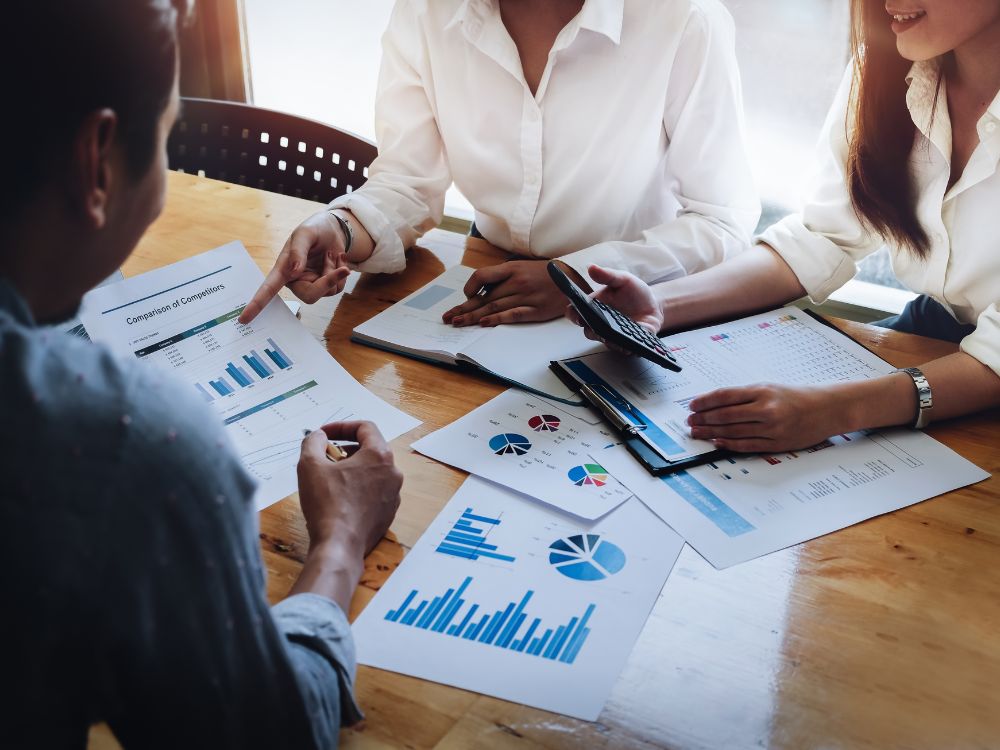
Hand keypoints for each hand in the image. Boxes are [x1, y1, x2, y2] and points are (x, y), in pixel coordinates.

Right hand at [238, 210, 351, 323]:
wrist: (332, 230)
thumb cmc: (313, 230)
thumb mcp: (304, 234)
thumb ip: (299, 251)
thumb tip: (295, 271)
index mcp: (284, 269)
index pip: (268, 289)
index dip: (257, 304)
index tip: (244, 318)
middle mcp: (296, 280)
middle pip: (310, 295)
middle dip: (328, 282)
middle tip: (341, 268)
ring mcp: (312, 284)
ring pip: (328, 291)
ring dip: (335, 271)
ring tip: (330, 255)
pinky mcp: (326, 285)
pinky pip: (338, 287)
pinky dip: (342, 272)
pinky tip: (336, 259)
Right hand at [296, 421, 402, 554]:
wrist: (340, 546)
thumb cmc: (327, 503)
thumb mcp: (310, 465)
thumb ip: (313, 441)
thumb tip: (319, 436)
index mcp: (379, 456)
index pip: (365, 427)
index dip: (341, 426)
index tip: (323, 434)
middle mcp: (393, 473)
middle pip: (370, 449)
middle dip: (346, 448)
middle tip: (325, 456)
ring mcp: (394, 495)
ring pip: (373, 472)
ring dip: (352, 469)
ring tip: (330, 478)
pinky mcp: (388, 513)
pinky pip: (374, 492)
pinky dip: (358, 488)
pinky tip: (339, 498)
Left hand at [441, 260, 566, 325]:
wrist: (573, 279)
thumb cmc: (545, 274)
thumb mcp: (523, 267)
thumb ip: (504, 276)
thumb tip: (483, 291)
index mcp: (512, 269)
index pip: (483, 276)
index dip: (470, 288)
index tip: (465, 297)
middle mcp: (517, 282)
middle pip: (485, 297)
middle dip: (464, 308)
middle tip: (449, 317)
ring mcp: (526, 296)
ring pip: (494, 307)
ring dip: (474, 316)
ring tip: (459, 323)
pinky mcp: (536, 310)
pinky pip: (513, 315)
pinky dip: (497, 319)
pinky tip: (484, 323)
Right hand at [566, 265, 663, 348]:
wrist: (653, 304)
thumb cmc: (634, 292)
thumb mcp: (622, 279)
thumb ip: (607, 275)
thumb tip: (591, 267)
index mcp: (594, 308)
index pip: (576, 313)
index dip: (573, 315)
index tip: (577, 315)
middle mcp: (600, 324)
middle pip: (588, 331)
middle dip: (592, 331)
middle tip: (597, 327)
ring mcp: (613, 335)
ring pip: (605, 342)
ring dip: (609, 341)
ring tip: (615, 337)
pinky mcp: (627, 343)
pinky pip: (623, 349)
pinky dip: (626, 347)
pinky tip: (630, 343)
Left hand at [687, 383, 845, 452]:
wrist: (827, 409)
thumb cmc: (795, 397)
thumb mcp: (769, 387)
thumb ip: (744, 396)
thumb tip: (714, 403)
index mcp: (762, 391)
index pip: (725, 396)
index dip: (704, 402)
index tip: (692, 406)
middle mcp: (766, 409)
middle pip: (725, 415)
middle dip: (703, 419)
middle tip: (690, 422)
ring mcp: (772, 428)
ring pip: (733, 431)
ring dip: (711, 432)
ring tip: (697, 432)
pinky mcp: (777, 443)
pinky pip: (747, 445)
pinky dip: (729, 444)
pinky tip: (717, 442)